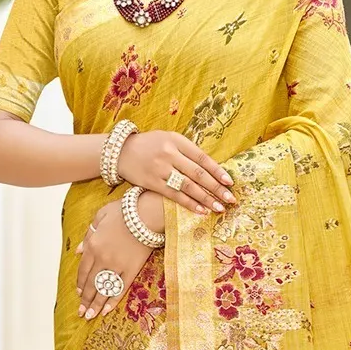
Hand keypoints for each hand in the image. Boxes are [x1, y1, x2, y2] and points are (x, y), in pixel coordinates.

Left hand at [75, 198, 154, 319]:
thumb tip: (78, 251)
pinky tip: (106, 310)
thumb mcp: (100, 217)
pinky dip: (112, 300)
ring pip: (103, 289)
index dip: (79, 284)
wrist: (146, 213)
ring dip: (95, 305)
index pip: (82, 270)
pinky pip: (120, 288)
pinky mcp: (132, 269)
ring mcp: (117, 266)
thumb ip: (88, 234)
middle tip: (81, 312)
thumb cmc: (124, 211)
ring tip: (90, 316)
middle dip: (84, 299)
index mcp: (93, 245)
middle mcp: (102, 258)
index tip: (78, 293)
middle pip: (90, 283)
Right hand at [116, 129, 236, 213]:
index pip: (202, 158)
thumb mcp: (169, 138)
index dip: (217, 171)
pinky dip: (189, 204)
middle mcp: (169, 154)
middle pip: (198, 174)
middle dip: (216, 188)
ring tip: (219, 208)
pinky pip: (174, 195)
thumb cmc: (150, 145)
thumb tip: (211, 168)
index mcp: (176, 141)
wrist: (120, 151)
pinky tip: (201, 211)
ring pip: (188, 186)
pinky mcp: (152, 182)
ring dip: (205, 199)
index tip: (230, 182)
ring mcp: (160, 169)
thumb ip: (187, 150)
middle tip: (230, 199)